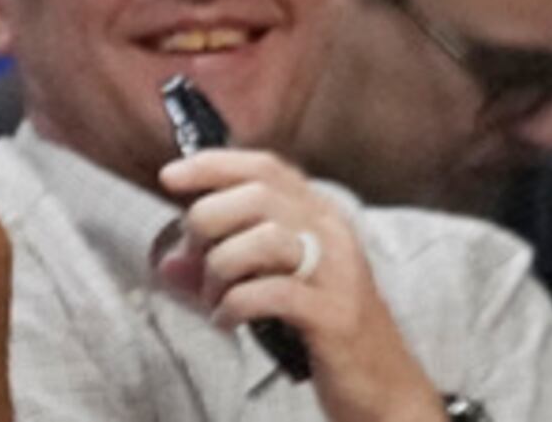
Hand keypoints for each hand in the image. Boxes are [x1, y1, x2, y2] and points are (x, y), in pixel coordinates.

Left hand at [156, 149, 434, 421]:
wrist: (385, 386)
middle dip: (207, 223)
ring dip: (220, 268)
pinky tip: (226, 321)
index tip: (170, 177)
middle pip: (255, 197)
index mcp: (320, 215)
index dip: (213, 165)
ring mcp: (338, 274)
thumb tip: (166, 263)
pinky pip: (272, 293)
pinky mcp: (336, 316)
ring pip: (263, 238)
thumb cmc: (319, 326)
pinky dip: (234, 304)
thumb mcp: (271, 282)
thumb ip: (221, 266)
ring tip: (213, 298)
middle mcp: (333, 234)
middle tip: (194, 263)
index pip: (264, 167)